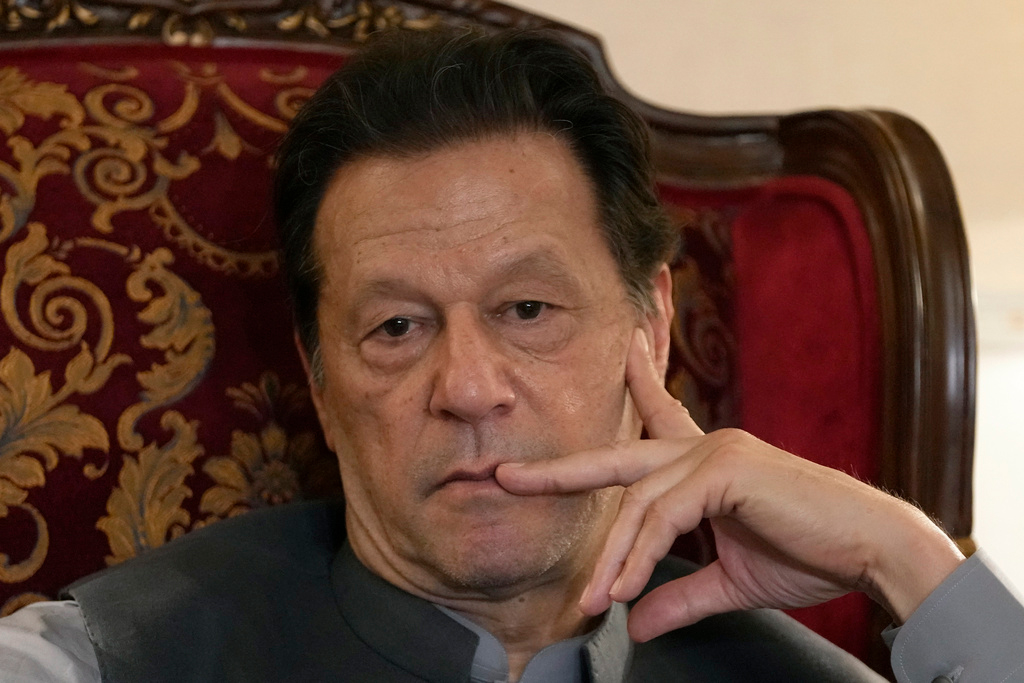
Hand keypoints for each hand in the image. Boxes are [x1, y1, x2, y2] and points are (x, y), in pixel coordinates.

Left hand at [496, 329, 963, 641]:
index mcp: (706, 460)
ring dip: (612, 557)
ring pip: (637, 503)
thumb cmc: (810, 554)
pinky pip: (664, 516)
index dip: (636, 381)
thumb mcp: (731, 580)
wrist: (870, 550)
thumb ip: (679, 593)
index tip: (621, 345)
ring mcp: (714, 452)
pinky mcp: (726, 470)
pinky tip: (625, 591)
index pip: (659, 414)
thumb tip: (637, 624)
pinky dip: (639, 556)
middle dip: (559, 471)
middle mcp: (705, 446)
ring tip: (590, 602)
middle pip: (616, 458)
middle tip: (505, 478)